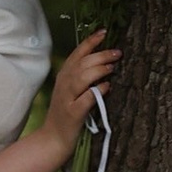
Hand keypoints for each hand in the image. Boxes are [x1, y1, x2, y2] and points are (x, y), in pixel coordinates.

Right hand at [39, 30, 120, 154]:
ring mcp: (67, 99)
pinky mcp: (72, 114)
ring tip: (112, 67)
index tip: (104, 32)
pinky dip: (97, 92)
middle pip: (81, 63)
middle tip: (117, 52)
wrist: (53, 139)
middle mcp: (63, 84)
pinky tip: (107, 87)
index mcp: (64, 76)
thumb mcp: (71, 91)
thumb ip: (82, 76)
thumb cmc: (66, 113)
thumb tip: (104, 62)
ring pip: (81, 78)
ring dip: (98, 70)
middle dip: (100, 55)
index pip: (76, 54)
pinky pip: (85, 99)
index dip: (90, 42)